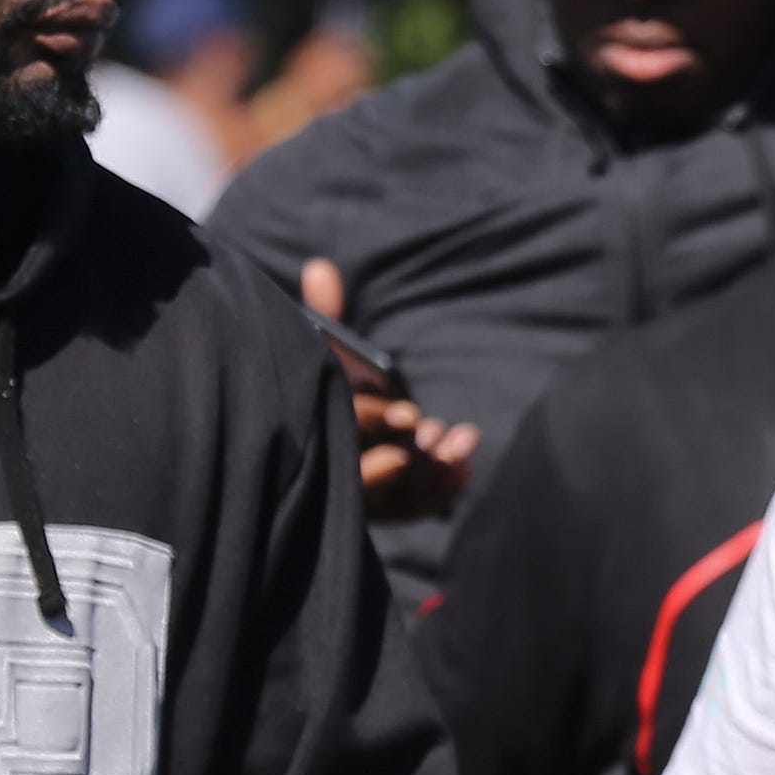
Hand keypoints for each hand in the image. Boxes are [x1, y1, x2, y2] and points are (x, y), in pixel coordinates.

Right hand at [302, 258, 479, 519]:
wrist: (316, 429)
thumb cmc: (319, 382)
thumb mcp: (320, 348)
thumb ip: (322, 314)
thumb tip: (322, 266)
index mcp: (310, 430)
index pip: (340, 433)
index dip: (375, 424)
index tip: (411, 416)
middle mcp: (330, 468)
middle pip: (368, 477)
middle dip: (409, 457)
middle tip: (439, 435)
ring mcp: (357, 493)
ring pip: (394, 496)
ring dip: (430, 473)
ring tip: (459, 443)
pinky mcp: (381, 505)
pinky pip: (410, 507)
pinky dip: (438, 490)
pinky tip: (464, 467)